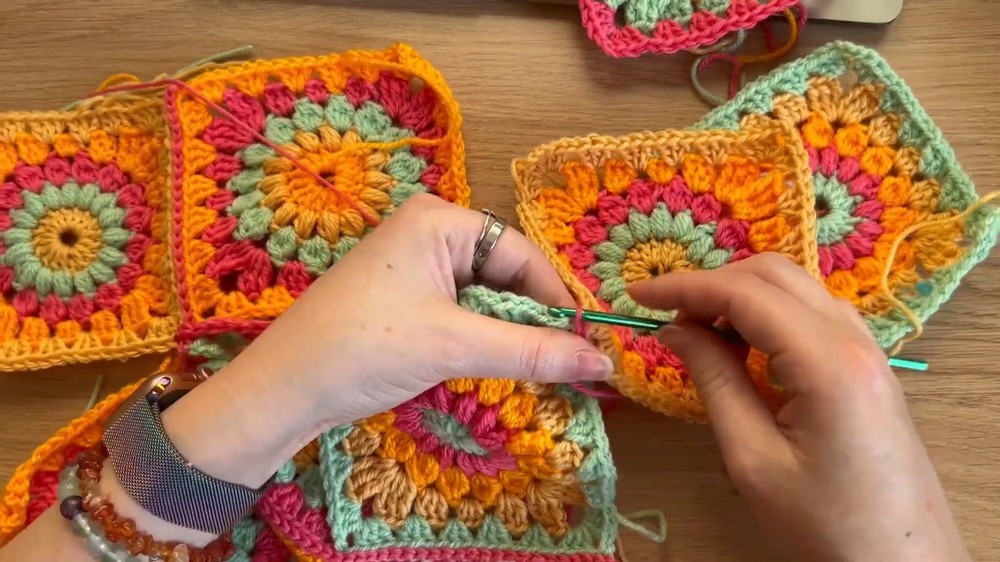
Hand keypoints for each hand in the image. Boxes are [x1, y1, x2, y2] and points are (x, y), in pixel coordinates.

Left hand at [236, 194, 611, 427]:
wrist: (283, 388)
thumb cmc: (366, 347)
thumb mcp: (454, 346)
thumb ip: (532, 352)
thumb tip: (604, 365)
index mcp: (440, 220)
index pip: (523, 255)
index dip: (559, 301)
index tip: (592, 343)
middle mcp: (430, 232)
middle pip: (506, 275)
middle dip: (536, 320)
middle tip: (573, 363)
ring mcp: (415, 265)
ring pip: (486, 298)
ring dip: (511, 334)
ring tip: (544, 369)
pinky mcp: (405, 298)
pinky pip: (462, 312)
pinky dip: (484, 340)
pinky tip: (502, 366)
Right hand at [629, 254, 969, 561]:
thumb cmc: (823, 526)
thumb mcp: (754, 460)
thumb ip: (714, 381)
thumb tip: (675, 330)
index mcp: (829, 362)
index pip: (746, 293)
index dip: (685, 286)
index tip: (636, 297)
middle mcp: (856, 339)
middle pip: (774, 274)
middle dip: (712, 284)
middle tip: (668, 319)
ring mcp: (870, 350)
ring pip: (795, 288)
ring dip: (741, 296)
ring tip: (698, 334)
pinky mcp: (870, 366)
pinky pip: (813, 313)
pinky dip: (769, 314)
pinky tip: (742, 346)